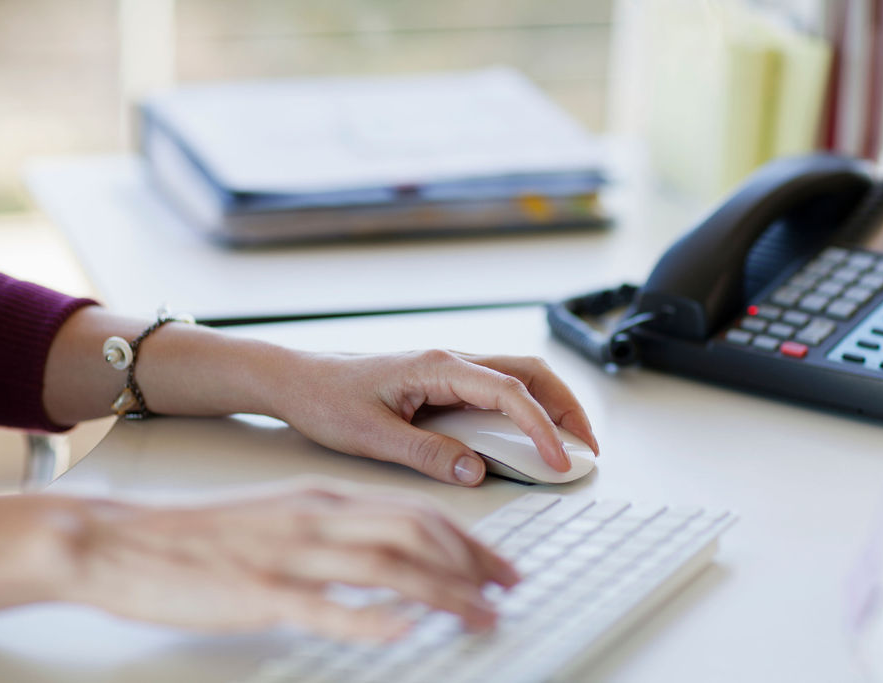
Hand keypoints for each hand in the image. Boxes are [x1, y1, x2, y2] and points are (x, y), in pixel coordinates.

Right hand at [59, 485, 518, 639]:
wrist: (127, 537)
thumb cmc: (205, 531)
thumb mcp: (284, 513)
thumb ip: (337, 526)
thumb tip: (391, 549)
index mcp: (324, 497)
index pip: (415, 512)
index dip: (467, 539)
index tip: (497, 564)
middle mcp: (317, 518)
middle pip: (415, 534)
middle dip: (472, 563)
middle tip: (507, 589)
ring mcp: (291, 554)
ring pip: (388, 566)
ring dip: (445, 592)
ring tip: (481, 616)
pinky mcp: (261, 592)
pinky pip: (326, 606)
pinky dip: (371, 618)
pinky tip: (404, 631)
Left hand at [270, 350, 598, 485]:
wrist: (296, 379)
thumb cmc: (326, 398)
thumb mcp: (372, 436)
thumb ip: (427, 454)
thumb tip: (476, 471)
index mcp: (437, 366)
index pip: (508, 391)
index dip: (542, 425)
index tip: (559, 458)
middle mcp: (450, 360)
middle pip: (528, 372)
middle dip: (565, 405)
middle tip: (586, 446)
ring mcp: (448, 370)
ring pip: (516, 377)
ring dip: (549, 405)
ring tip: (567, 442)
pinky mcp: (442, 383)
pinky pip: (495, 391)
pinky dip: (523, 410)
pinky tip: (526, 436)